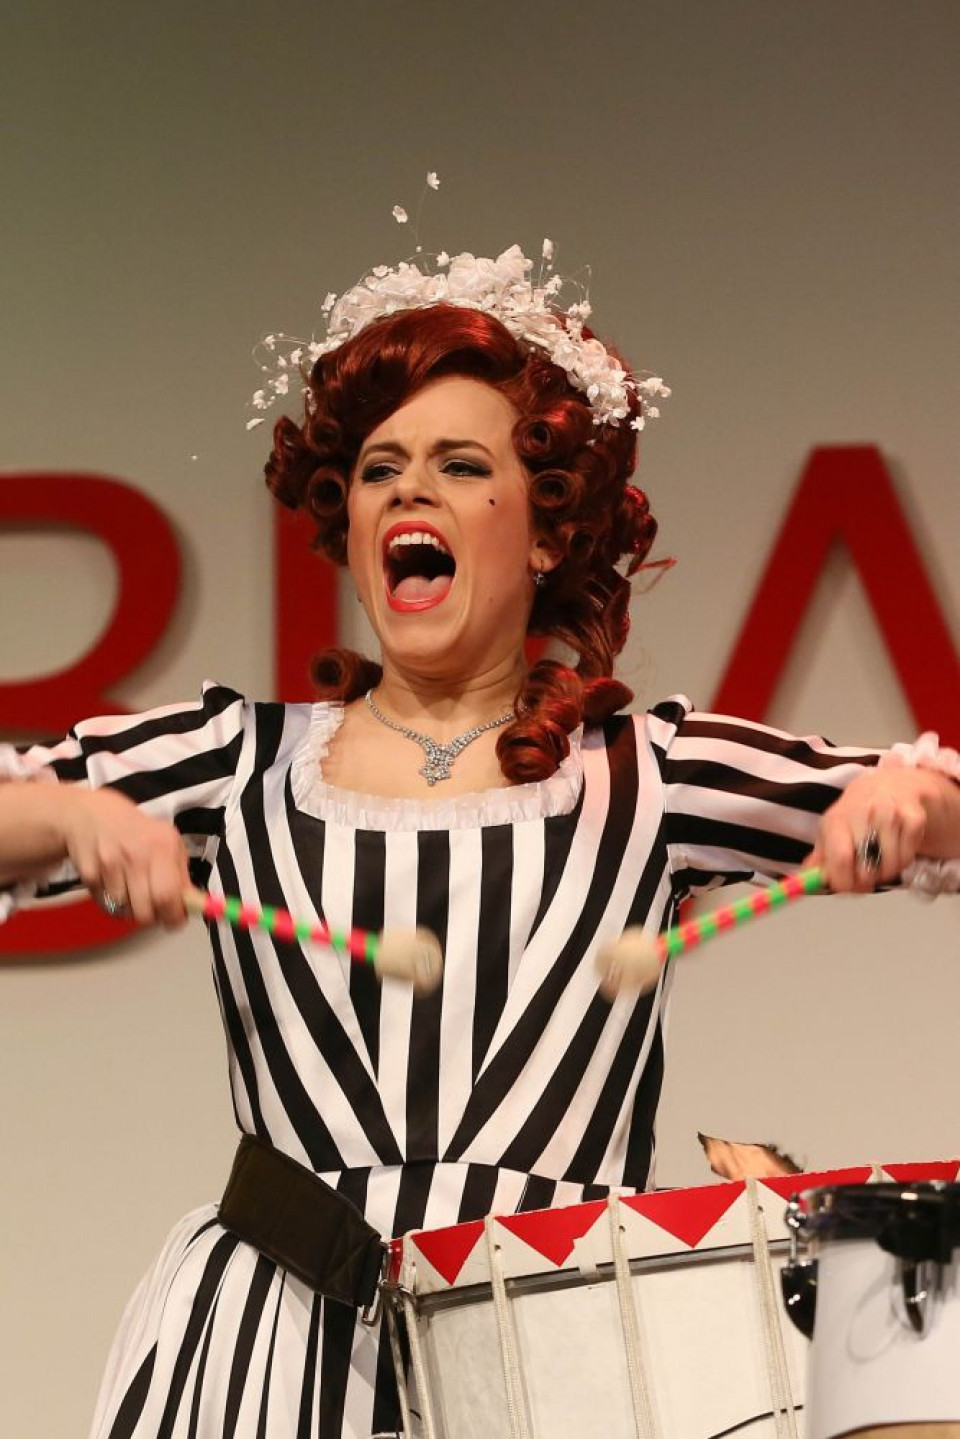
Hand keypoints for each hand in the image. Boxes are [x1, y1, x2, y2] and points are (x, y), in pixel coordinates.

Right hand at [61, 787, 190, 927]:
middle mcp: (134, 856)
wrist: (89, 814)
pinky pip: (105, 905)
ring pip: (125, 912)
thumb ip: (181, 874)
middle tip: (155, 907)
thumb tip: (193, 904)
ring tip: (132, 889)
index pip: (168, 896)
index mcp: (161, 847)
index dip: (174, 916)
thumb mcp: (168, 841)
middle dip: (153, 916)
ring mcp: (108, 866)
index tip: (176, 920)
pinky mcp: (87, 875)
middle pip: (145, 912)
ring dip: (132, 908)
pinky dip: (113, 902)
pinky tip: (115, 884)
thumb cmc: (136, 830)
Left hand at [810, 765, 935, 892]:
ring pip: (890, 867)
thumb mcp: (832, 831)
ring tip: (881, 857)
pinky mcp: (914, 817)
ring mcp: (890, 813)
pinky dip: (904, 860)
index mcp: (836, 819)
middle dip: (865, 881)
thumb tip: (806, 883)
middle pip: (866, 870)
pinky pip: (909, 857)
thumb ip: (819, 860)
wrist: (892, 785)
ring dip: (886, 871)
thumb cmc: (857, 815)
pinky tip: (897, 847)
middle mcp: (863, 812)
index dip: (844, 884)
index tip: (847, 888)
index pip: (840, 860)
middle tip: (866, 873)